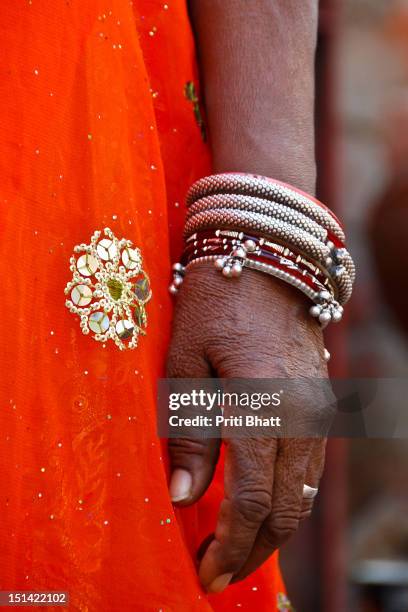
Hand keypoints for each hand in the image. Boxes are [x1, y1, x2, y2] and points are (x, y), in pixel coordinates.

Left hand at [166, 262, 331, 592]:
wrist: (267, 257)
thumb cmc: (214, 301)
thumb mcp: (185, 361)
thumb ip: (188, 431)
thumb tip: (184, 497)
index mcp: (262, 402)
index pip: (252, 496)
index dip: (230, 543)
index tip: (206, 570)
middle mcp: (301, 413)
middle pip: (287, 506)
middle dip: (253, 548)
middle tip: (218, 572)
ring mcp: (317, 408)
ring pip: (305, 492)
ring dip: (273, 529)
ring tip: (237, 548)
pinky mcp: (320, 402)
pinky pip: (310, 466)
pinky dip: (288, 496)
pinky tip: (262, 504)